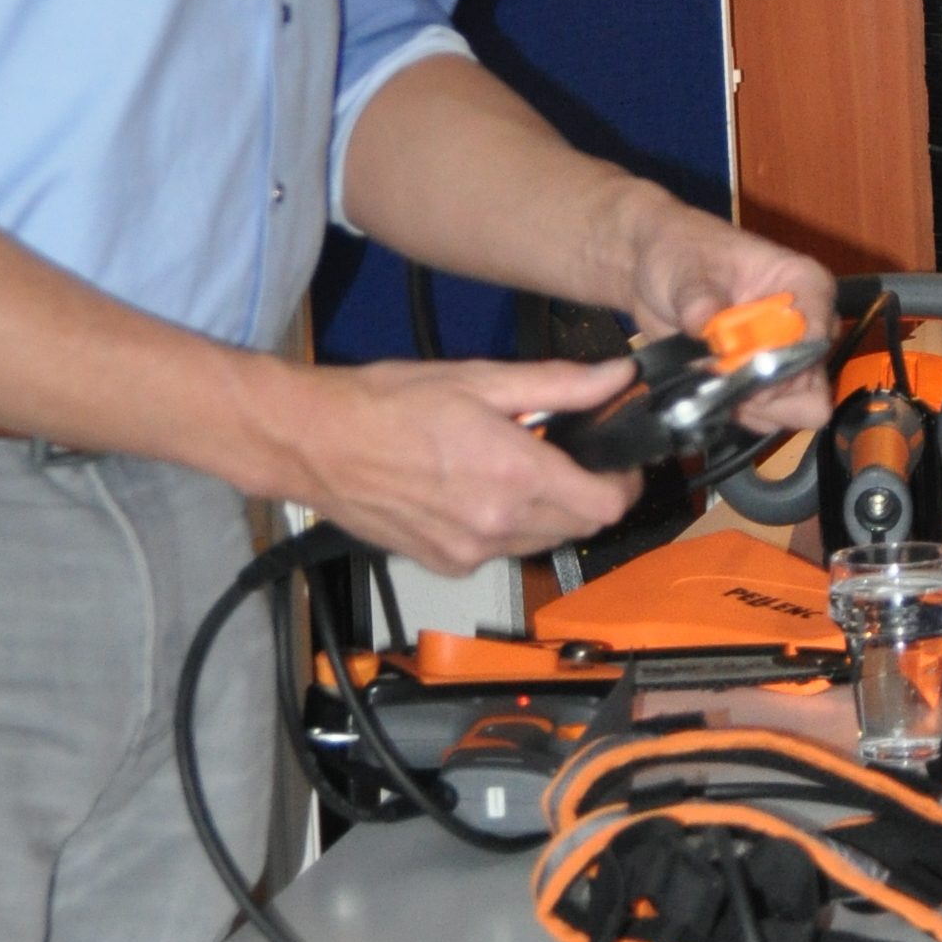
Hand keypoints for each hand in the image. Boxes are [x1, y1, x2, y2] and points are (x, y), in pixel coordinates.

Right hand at [255, 353, 641, 569]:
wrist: (318, 444)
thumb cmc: (391, 403)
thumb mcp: (481, 379)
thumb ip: (560, 384)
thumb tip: (617, 377)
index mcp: (516, 476)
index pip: (606, 506)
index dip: (624, 483)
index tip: (618, 461)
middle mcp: (498, 525)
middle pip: (580, 527)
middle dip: (586, 493)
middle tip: (567, 455)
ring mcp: (471, 552)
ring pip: (541, 542)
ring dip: (546, 512)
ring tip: (514, 468)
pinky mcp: (446, 565)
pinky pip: (499, 552)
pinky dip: (504, 526)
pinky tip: (476, 491)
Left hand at [605, 186, 838, 440]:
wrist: (654, 273)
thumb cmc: (681, 254)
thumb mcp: (685, 269)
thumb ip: (698, 298)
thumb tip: (705, 322)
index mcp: (806, 287)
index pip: (816, 338)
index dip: (783, 362)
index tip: (738, 365)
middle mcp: (806, 329)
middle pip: (813, 385)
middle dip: (763, 393)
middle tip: (718, 377)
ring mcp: (785, 362)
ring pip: (794, 411)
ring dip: (747, 406)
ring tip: (707, 378)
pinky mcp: (763, 387)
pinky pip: (766, 420)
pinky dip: (735, 412)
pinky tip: (707, 387)